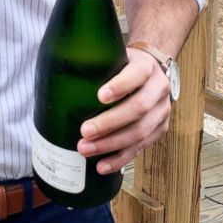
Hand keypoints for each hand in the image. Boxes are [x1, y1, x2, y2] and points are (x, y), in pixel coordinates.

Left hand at [76, 47, 171, 173]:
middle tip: (85, 131)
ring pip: (140, 132)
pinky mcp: (160, 130)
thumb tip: (60, 76)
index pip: (137, 74)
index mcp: (147, 66)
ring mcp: (162, 111)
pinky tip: (102, 165)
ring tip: (86, 149)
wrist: (151, 72)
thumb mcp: (115, 57)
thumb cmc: (124, 65)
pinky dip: (119, 158)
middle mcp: (159, 88)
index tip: (100, 97)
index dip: (120, 86)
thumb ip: (98, 64)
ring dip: (111, 144)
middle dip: (110, 122)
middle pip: (138, 108)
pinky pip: (140, 148)